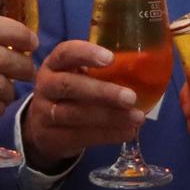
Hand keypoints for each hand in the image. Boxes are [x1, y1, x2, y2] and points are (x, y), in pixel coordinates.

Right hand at [20, 39, 143, 166]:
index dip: (86, 54)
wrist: (43, 126)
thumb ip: (102, 72)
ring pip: (75, 114)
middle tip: (130, 97)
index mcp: (55, 64)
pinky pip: (80, 136)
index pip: (65, 53)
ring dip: (109, 117)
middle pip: (69, 86)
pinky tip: (128, 131)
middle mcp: (46, 85)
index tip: (111, 58)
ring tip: (137, 117)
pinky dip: (107, 135)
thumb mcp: (79, 76)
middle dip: (102, 92)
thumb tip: (146, 68)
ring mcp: (45, 112)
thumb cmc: (72, 92)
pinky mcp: (52, 136)